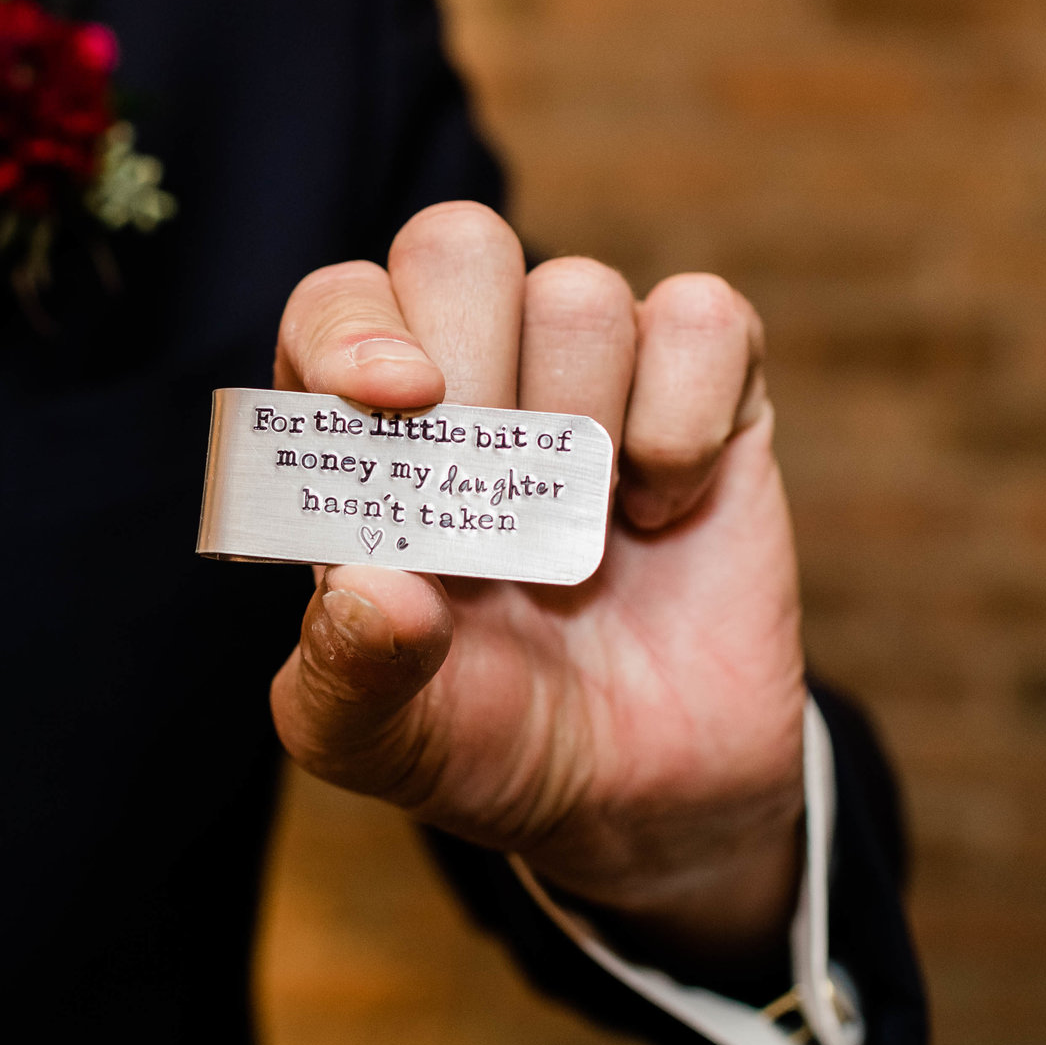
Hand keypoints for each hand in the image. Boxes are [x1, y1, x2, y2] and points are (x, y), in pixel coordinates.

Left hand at [270, 202, 807, 973]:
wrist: (639, 800)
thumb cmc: (481, 741)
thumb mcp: (375, 742)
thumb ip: (344, 670)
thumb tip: (373, 586)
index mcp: (362, 429)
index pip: (336, 304)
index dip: (357, 329)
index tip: (399, 405)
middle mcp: (471, 368)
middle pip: (456, 244)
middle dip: (472, 369)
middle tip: (490, 503)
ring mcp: (592, 370)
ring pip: (578, 291)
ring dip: (576, 427)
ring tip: (575, 536)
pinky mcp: (709, 387)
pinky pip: (704, 317)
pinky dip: (683, 419)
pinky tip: (660, 509)